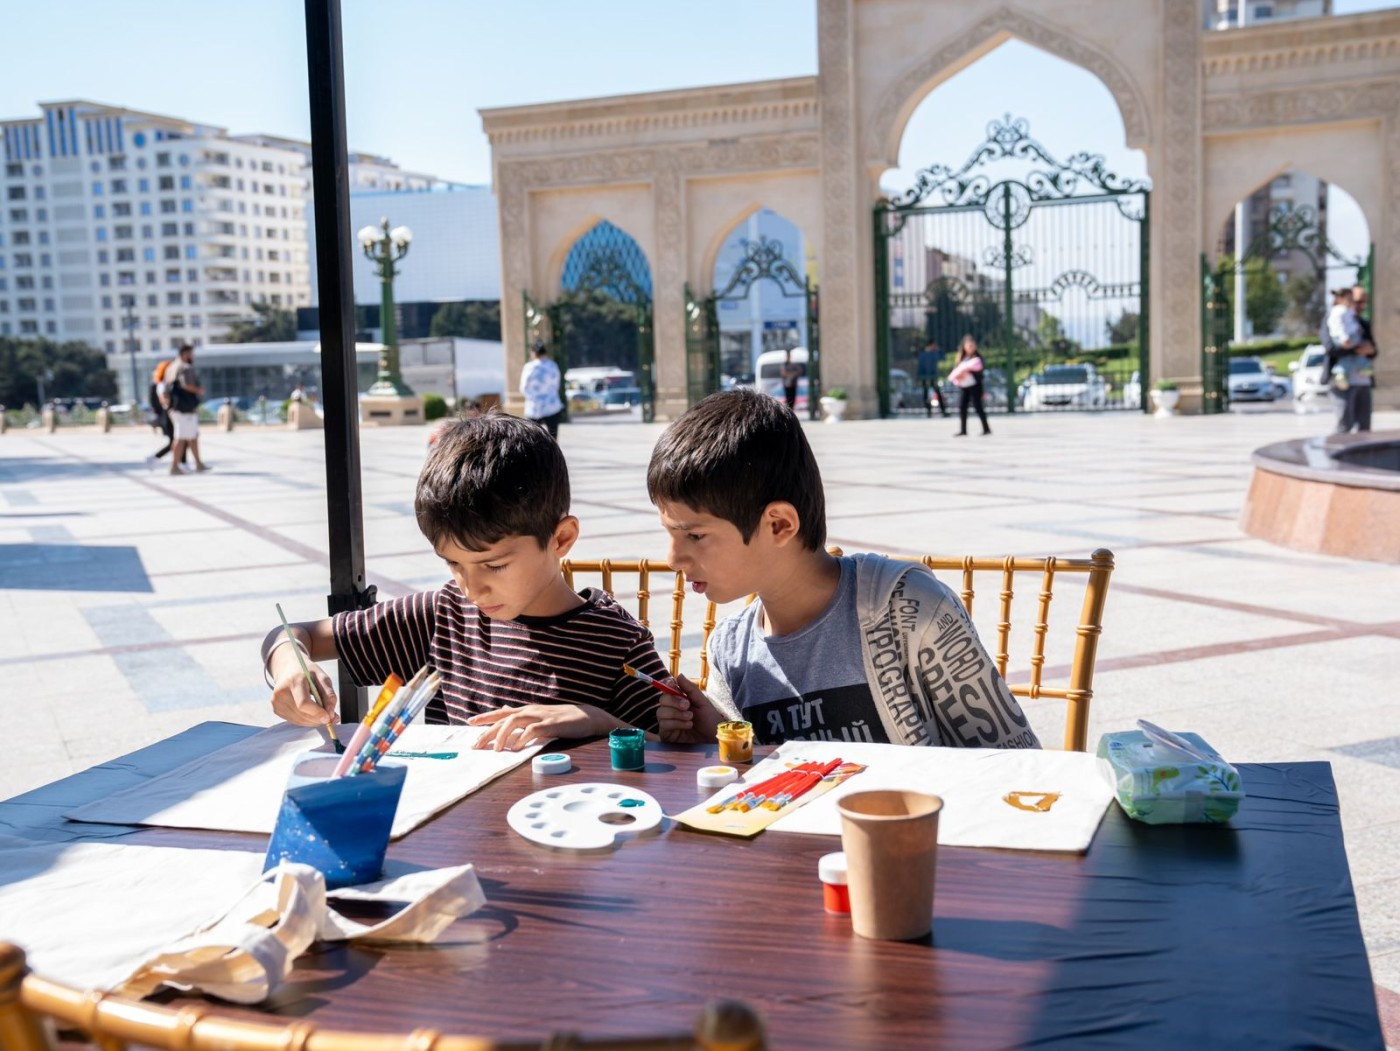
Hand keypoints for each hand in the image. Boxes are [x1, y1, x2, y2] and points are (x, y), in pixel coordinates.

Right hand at [268, 646, 338, 726]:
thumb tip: (331, 714)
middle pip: (301, 714)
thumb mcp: (322, 677)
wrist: (289, 668)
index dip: (316, 713)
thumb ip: (329, 694)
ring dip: (313, 721)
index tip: (328, 717)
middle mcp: (281, 692)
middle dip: (318, 718)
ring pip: (298, 720)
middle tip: (330, 718)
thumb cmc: (308, 673)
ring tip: (321, 715)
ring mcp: (276, 702)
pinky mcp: (275, 709)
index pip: (303, 703)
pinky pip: (294, 721)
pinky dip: (305, 720)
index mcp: (294, 681)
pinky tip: (310, 712)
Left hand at [468, 702, 619, 751]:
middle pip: (503, 719)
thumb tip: (506, 709)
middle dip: (488, 732)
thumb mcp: (540, 715)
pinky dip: (522, 738)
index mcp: (527, 710)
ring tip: (496, 750)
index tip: (470, 722)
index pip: (501, 713)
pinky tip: (515, 748)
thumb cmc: (563, 718)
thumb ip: (523, 715)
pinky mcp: (550, 724)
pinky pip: (532, 730)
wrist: (587, 717)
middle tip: (476, 745)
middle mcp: (530, 710)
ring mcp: (540, 716)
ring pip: (514, 721)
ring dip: (503, 735)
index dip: (485, 717)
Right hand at [656, 675, 722, 744]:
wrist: (714, 737)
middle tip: (687, 705)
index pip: (667, 690)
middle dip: (674, 701)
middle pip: (662, 700)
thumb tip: (678, 675)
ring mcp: (668, 722)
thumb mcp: (702, 702)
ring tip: (690, 718)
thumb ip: (690, 689)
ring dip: (676, 714)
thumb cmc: (710, 720)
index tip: (672, 684)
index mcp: (679, 700)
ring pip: (661, 713)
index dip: (667, 685)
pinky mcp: (667, 734)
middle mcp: (671, 710)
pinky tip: (687, 725)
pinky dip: (676, 723)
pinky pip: (664, 725)